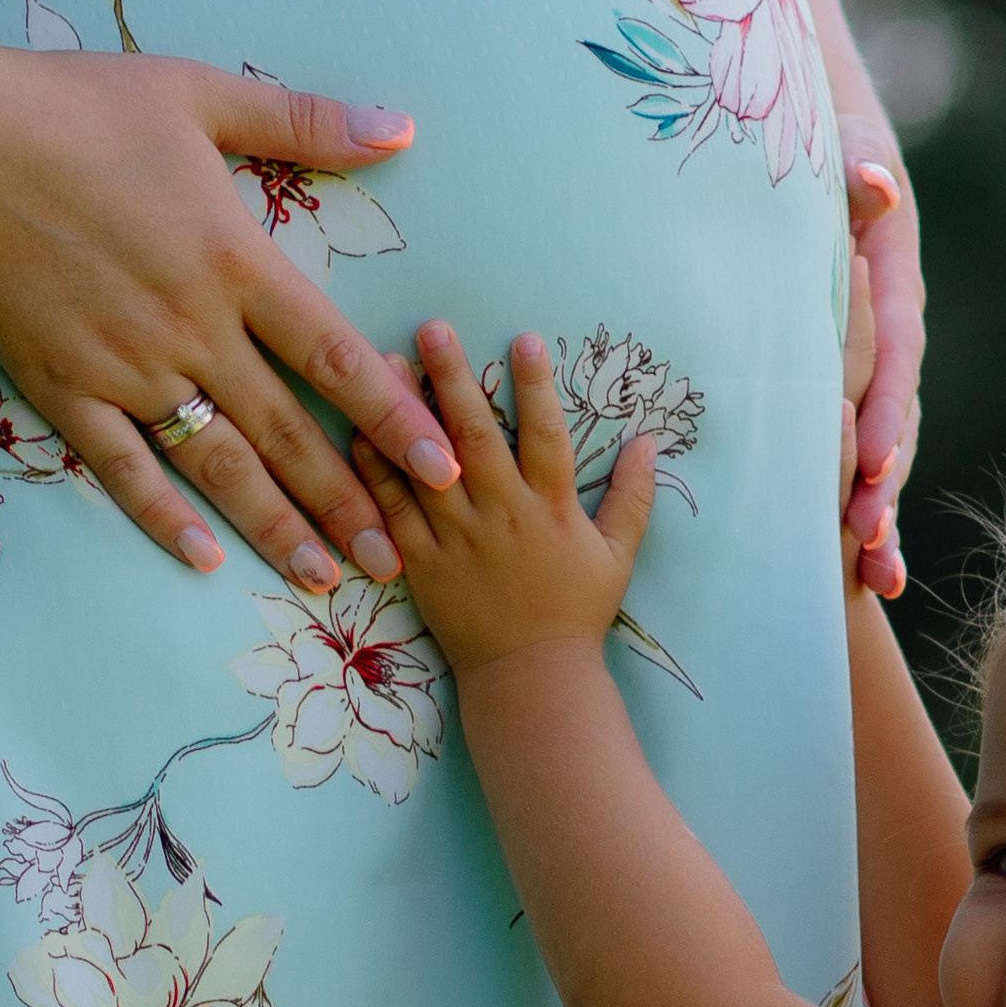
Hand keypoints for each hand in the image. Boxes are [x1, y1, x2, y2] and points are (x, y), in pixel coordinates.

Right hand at [0, 32, 462, 582]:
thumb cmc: (75, 107)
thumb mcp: (200, 94)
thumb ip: (305, 123)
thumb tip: (401, 128)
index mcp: (234, 260)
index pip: (334, 359)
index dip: (395, 421)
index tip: (443, 469)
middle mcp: (191, 328)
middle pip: (287, 433)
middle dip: (350, 503)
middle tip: (400, 563)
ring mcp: (126, 367)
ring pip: (218, 464)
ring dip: (276, 526)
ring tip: (325, 579)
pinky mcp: (63, 390)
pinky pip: (124, 469)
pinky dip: (165, 517)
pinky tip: (206, 559)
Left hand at [353, 323, 655, 679]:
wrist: (530, 678)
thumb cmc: (576, 614)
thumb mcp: (618, 555)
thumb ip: (632, 496)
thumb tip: (648, 441)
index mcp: (550, 509)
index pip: (546, 435)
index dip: (536, 385)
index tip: (524, 339)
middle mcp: (501, 516)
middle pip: (474, 435)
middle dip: (454, 377)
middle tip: (433, 328)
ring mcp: (457, 539)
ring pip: (425, 464)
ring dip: (403, 410)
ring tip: (384, 361)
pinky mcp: (422, 563)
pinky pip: (392, 510)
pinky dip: (374, 470)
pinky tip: (357, 430)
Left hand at [838, 114, 921, 577]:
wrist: (839, 166)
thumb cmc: (827, 153)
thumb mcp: (842, 149)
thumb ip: (855, 166)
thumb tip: (874, 184)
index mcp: (893, 286)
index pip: (893, 356)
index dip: (886, 408)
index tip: (873, 458)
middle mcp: (899, 337)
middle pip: (898, 417)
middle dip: (884, 481)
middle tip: (865, 537)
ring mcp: (884, 370)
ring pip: (890, 450)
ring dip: (883, 513)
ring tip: (874, 577)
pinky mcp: (864, 393)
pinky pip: (871, 456)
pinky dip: (870, 511)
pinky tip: (868, 576)